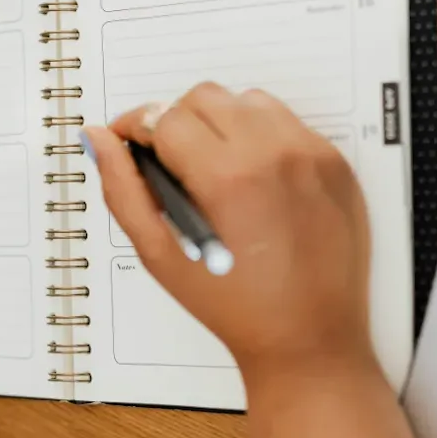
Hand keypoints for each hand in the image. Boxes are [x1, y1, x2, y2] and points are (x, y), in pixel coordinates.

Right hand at [83, 83, 378, 386]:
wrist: (309, 339)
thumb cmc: (237, 309)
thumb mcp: (161, 256)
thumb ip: (124, 191)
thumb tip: (100, 141)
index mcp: (228, 178)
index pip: (167, 118)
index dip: (138, 128)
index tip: (132, 142)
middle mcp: (275, 156)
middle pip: (206, 98)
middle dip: (178, 122)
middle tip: (171, 162)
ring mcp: (312, 156)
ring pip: (249, 100)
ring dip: (222, 121)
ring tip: (214, 167)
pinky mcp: (336, 164)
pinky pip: (290, 123)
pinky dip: (263, 137)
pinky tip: (254, 177)